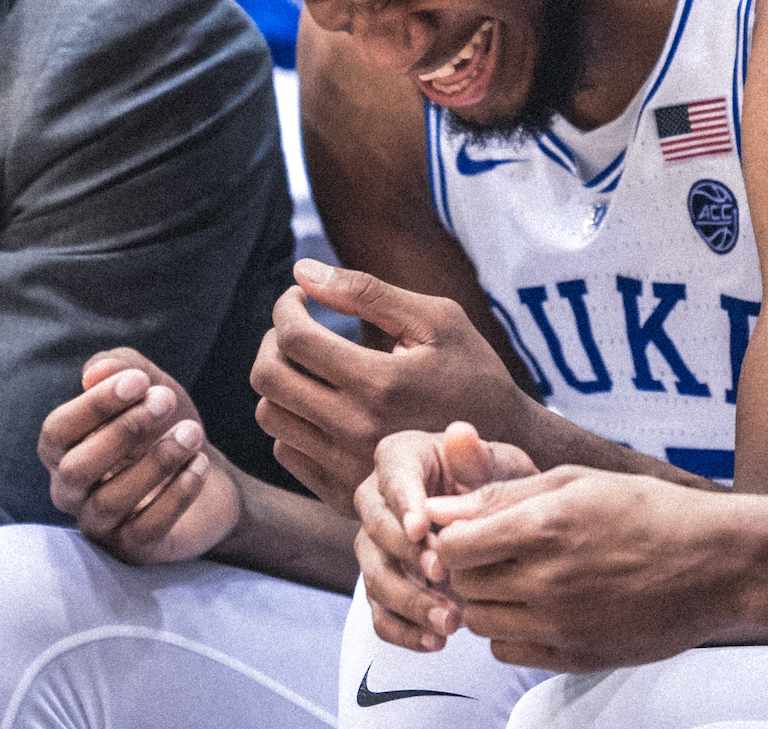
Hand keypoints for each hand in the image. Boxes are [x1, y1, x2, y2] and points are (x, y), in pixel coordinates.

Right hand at [37, 349, 240, 565]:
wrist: (206, 468)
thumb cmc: (164, 424)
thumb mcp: (147, 385)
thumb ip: (120, 368)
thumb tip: (93, 374)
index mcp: (63, 451)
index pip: (56, 431)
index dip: (95, 405)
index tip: (140, 381)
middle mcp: (71, 492)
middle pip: (76, 468)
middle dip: (123, 431)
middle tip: (167, 401)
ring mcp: (100, 526)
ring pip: (110, 501)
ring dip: (156, 461)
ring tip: (193, 433)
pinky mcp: (133, 550)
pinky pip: (145, 529)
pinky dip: (176, 495)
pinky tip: (199, 466)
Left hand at [251, 260, 538, 512]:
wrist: (499, 456)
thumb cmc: (473, 374)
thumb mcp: (437, 320)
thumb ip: (367, 291)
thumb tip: (302, 271)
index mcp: (381, 383)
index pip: (295, 338)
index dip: (287, 307)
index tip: (300, 298)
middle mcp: (357, 431)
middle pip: (268, 377)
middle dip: (273, 340)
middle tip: (299, 327)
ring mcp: (347, 469)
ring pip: (269, 415)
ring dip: (280, 379)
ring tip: (311, 363)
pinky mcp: (342, 495)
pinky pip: (286, 450)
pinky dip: (294, 419)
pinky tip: (324, 402)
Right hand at [356, 422, 534, 651]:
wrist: (500, 522)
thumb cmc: (496, 484)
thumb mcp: (499, 466)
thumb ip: (478, 457)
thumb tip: (459, 433)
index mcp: (401, 458)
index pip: (393, 477)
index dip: (404, 504)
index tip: (422, 530)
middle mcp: (378, 500)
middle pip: (375, 528)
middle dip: (407, 555)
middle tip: (442, 574)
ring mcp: (376, 546)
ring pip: (373, 574)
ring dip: (408, 601)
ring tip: (448, 621)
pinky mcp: (383, 584)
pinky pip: (378, 612)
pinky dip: (402, 631)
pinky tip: (434, 641)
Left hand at [426, 463, 751, 671]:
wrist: (715, 564)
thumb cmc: (646, 511)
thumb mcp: (574, 482)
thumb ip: (500, 494)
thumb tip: (438, 508)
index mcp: (546, 527)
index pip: (453, 545)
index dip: (451, 536)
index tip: (469, 528)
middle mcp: (549, 581)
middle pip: (462, 584)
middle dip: (466, 567)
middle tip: (491, 552)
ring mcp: (563, 625)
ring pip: (480, 622)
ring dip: (485, 599)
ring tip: (516, 576)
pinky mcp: (578, 657)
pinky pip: (509, 651)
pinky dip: (510, 630)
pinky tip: (536, 605)